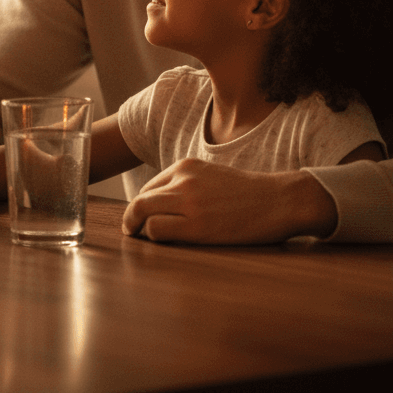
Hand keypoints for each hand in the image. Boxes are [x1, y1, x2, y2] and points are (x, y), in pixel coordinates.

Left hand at [122, 158, 337, 243]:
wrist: (279, 200)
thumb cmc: (248, 194)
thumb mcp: (211, 177)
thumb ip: (186, 185)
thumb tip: (161, 205)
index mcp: (185, 166)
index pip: (150, 187)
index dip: (142, 206)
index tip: (141, 219)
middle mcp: (182, 180)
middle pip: (141, 200)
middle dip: (132, 218)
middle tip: (130, 231)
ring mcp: (189, 201)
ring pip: (143, 213)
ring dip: (138, 228)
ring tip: (143, 239)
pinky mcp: (197, 225)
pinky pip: (158, 230)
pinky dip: (153, 237)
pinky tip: (162, 243)